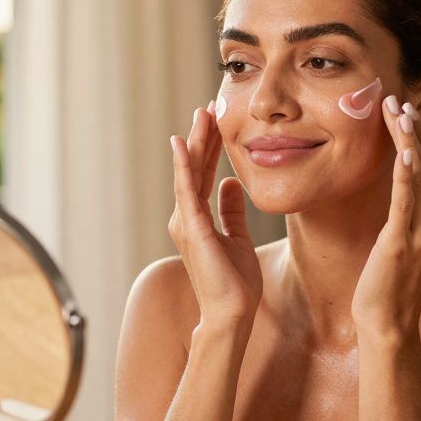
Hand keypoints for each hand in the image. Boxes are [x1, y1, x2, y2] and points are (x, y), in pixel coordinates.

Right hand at [168, 104, 262, 324]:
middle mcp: (186, 217)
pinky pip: (186, 191)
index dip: (210, 147)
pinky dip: (184, 165)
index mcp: (197, 219)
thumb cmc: (235, 283)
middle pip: (194, 168)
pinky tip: (183, 143)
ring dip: (195, 142)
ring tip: (201, 114)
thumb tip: (231, 185)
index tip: (217, 120)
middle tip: (208, 107)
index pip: (203, 174)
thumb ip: (231, 211)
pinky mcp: (192, 229)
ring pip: (189, 173)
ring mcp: (186, 222)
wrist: (232, 314)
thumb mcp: (238, 238)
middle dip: (202, 136)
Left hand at [351, 98, 420, 338]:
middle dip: (413, 130)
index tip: (407, 109)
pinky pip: (407, 201)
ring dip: (406, 140)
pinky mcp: (402, 242)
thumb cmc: (401, 280)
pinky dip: (406, 174)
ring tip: (394, 111)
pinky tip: (403, 150)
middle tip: (396, 99)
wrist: (389, 322)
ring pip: (419, 176)